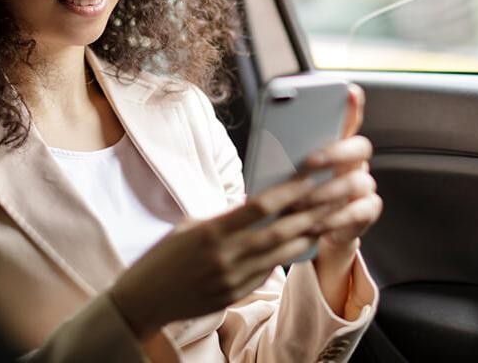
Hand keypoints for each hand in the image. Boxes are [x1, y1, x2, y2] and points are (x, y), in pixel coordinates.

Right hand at [109, 174, 330, 340]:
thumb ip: (225, 216)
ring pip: (279, 254)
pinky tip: (300, 242)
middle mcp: (224, 256)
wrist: (144, 299)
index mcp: (211, 231)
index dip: (289, 191)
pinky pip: (266, 273)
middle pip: (278, 231)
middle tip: (332, 197)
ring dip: (306, 236)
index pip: (260, 207)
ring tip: (326, 219)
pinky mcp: (234, 296)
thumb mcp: (190, 226)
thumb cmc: (165, 255)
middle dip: (309, 213)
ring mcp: (231, 279)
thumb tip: (259, 202)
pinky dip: (284, 256)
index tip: (310, 177)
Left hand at [301, 84, 382, 314]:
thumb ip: (285, 152)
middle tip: (309, 162)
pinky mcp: (366, 211)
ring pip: (357, 182)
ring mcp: (363, 186)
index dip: (352, 105)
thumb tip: (269, 137)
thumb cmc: (293, 193)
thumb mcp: (284, 170)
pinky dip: (334, 219)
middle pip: (360, 147)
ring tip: (299, 203)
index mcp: (336, 144)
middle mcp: (354, 162)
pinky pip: (359, 212)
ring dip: (327, 191)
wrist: (307, 230)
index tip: (348, 91)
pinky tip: (314, 225)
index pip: (349, 118)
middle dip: (336, 152)